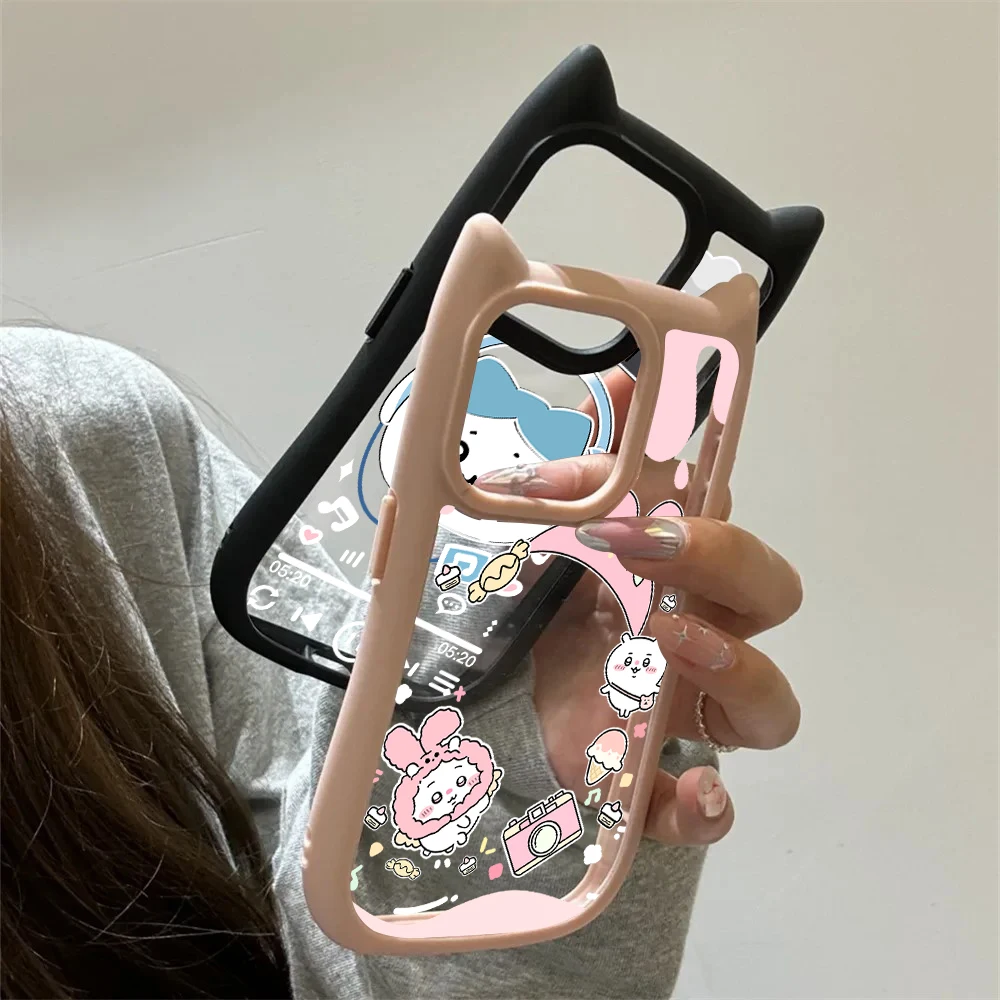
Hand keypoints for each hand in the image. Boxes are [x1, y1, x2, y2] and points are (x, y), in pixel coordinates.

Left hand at [478, 370, 801, 846]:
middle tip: (645, 543)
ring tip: (667, 642)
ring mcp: (677, 712)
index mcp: (668, 572)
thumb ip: (582, 468)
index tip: (632, 485)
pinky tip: (688, 788)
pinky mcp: (646, 780)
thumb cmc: (530, 612)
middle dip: (720, 557)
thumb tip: (618, 383)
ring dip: (738, 668)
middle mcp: (692, 634)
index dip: (699, 496)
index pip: (723, 519)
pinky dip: (708, 805)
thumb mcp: (541, 535)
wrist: (482, 709)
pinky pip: (706, 808)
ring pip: (770, 705)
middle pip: (768, 592)